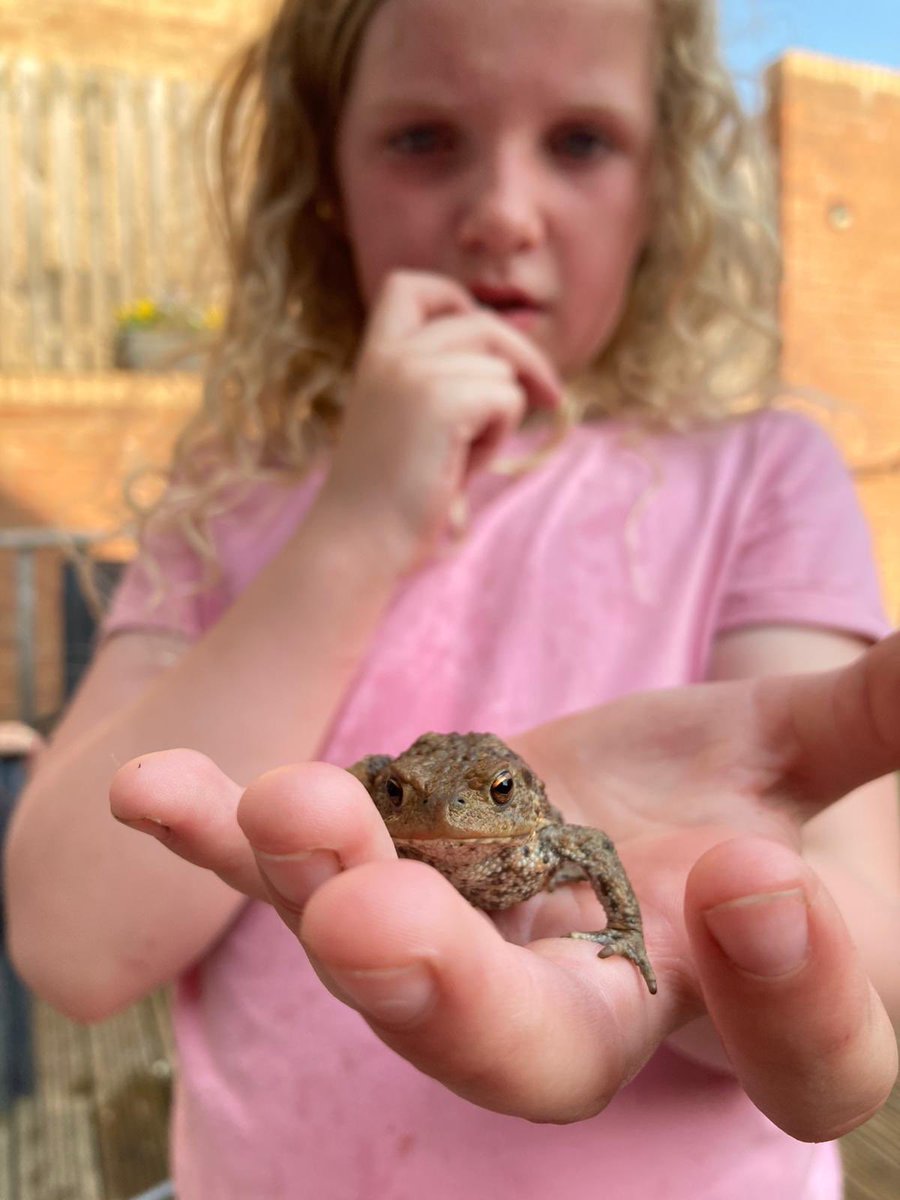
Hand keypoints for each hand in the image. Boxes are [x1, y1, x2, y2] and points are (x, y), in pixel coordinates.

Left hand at [110, 632, 899, 1138]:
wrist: (639, 819)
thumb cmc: (758, 805)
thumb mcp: (823, 767)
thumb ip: (880, 724)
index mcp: (752, 995)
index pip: (799, 1047)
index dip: (789, 989)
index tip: (754, 883)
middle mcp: (600, 1003)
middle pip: (541, 1055)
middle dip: (461, 999)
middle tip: (381, 928)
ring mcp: (474, 947)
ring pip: (395, 955)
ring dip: (323, 885)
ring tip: (283, 811)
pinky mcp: (392, 874)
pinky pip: (301, 869)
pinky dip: (224, 835)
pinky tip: (160, 789)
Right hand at [320, 269, 561, 566]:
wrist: (357, 541)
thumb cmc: (387, 497)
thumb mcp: (406, 421)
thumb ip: (441, 381)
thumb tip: (519, 365)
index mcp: (375, 356)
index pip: (411, 285)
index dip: (456, 302)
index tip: (483, 342)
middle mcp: (392, 354)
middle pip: (483, 324)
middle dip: (523, 361)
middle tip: (549, 397)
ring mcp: (415, 373)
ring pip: (502, 369)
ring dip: (500, 416)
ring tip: (460, 456)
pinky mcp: (443, 401)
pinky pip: (507, 398)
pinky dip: (498, 436)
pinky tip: (462, 466)